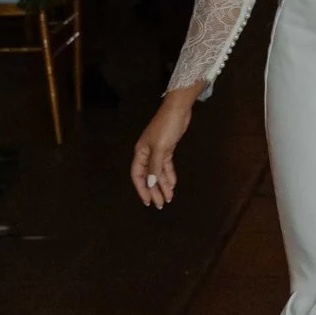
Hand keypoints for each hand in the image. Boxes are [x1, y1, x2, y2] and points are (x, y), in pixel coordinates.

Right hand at [132, 87, 198, 207]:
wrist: (178, 110)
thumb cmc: (166, 127)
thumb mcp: (160, 148)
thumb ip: (155, 166)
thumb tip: (150, 183)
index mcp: (140, 153)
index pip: (138, 175)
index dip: (142, 189)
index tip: (148, 202)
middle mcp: (147, 154)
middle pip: (149, 176)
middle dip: (154, 191)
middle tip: (160, 204)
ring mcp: (157, 151)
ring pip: (158, 173)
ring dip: (163, 185)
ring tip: (168, 198)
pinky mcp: (167, 149)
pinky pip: (166, 166)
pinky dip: (169, 175)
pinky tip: (172, 184)